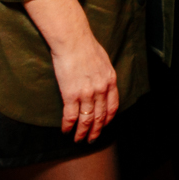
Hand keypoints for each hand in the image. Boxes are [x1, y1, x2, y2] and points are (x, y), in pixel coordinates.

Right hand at [23, 0, 119, 141]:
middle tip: (91, 139)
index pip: (112, 107)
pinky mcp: (71, 94)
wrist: (73, 40)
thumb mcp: (103, 60)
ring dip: (82, 133)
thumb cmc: (86, 45)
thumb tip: (102, 81)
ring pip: (86, 120)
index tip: (103, 126)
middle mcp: (101, 90)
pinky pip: (71, 116)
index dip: (107, 119)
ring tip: (78, 139)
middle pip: (100, 117)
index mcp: (110, 81)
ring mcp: (86, 93)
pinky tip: (66, 131)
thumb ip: (104, 74)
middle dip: (95, 131)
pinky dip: (68, 126)